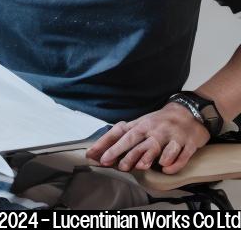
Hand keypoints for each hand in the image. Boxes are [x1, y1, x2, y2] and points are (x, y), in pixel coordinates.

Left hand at [85, 103, 209, 173]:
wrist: (188, 113)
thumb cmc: (158, 123)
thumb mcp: (140, 126)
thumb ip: (122, 138)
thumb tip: (98, 153)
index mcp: (140, 125)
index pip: (119, 134)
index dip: (106, 145)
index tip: (94, 155)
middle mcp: (153, 130)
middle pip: (135, 140)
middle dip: (124, 152)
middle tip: (116, 165)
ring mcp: (170, 136)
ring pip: (157, 147)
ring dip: (148, 157)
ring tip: (140, 166)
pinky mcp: (187, 143)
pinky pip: (180, 154)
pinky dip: (173, 162)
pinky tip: (166, 168)